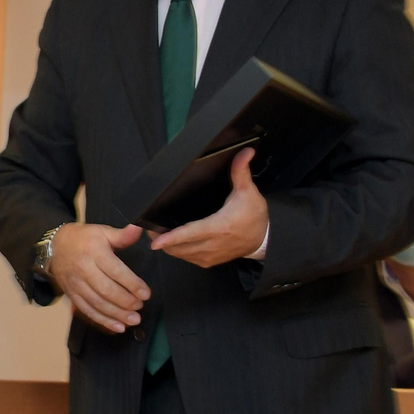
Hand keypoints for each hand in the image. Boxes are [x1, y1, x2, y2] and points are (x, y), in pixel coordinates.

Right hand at [48, 222, 148, 333]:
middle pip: (105, 290)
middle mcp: (84, 269)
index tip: (146, 294)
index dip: (132, 284)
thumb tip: (138, 229)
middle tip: (140, 307)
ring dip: (116, 314)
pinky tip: (117, 327)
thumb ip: (122, 235)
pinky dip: (102, 320)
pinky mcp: (72, 294)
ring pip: (97, 303)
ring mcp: (76, 284)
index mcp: (94, 252)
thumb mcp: (102, 232)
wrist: (55, 245)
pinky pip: (87, 310)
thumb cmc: (83, 238)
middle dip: (125, 301)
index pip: (115, 271)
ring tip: (133, 320)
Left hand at [149, 148, 268, 267]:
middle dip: (161, 239)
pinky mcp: (208, 262)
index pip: (190, 234)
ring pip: (179, 254)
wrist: (264, 240)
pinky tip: (172, 242)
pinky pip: (186, 258)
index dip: (171, 238)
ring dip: (167, 246)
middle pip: (178, 247)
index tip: (154, 241)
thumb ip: (241, 172)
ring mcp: (208, 256)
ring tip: (157, 232)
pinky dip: (177, 251)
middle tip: (149, 227)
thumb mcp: (248, 192)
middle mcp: (211, 245)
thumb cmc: (254, 216)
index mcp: (218, 227)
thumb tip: (245, 151)